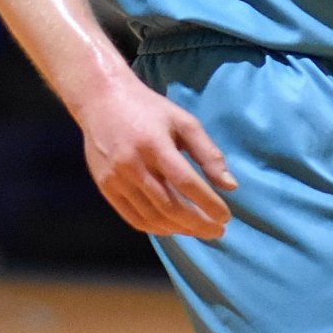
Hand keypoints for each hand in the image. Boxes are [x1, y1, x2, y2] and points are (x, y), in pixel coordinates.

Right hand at [76, 77, 237, 239]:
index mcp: (155, 144)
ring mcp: (116, 179)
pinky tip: (173, 228)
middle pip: (170, 206)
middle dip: (198, 224)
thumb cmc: (149, 109)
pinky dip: (156, 228)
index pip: (186, 183)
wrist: (101, 101)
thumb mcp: (183, 121)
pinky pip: (133, 218)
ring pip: (152, 217)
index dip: (208, 204)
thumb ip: (207, 153)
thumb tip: (230, 186)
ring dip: (180, 230)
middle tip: (218, 232)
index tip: (225, 217)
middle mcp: (133, 165)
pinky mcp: (105, 188)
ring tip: (199, 230)